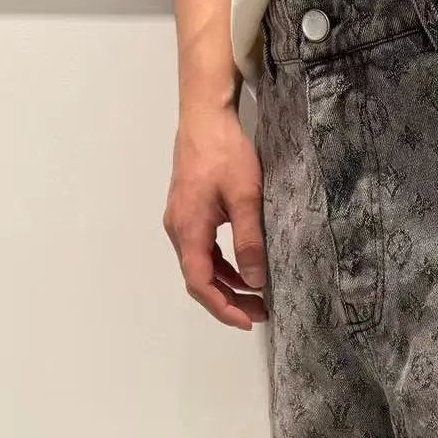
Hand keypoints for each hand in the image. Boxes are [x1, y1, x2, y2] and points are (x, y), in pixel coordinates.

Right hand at [164, 105, 266, 329]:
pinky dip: (222, 265)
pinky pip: (203, 250)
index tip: (247, 320)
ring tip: (256, 297)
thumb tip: (254, 281)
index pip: (199, 282)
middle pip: (198, 279)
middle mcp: (178, 229)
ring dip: (226, 284)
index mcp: (188, 229)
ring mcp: (181, 221)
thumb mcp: (246, 197)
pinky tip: (244, 270)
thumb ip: (249, 241)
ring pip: (200, 266)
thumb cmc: (225, 152)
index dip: (222, 307)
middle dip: (227, 301)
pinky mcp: (189, 212)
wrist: (205, 117)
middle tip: (259, 313)